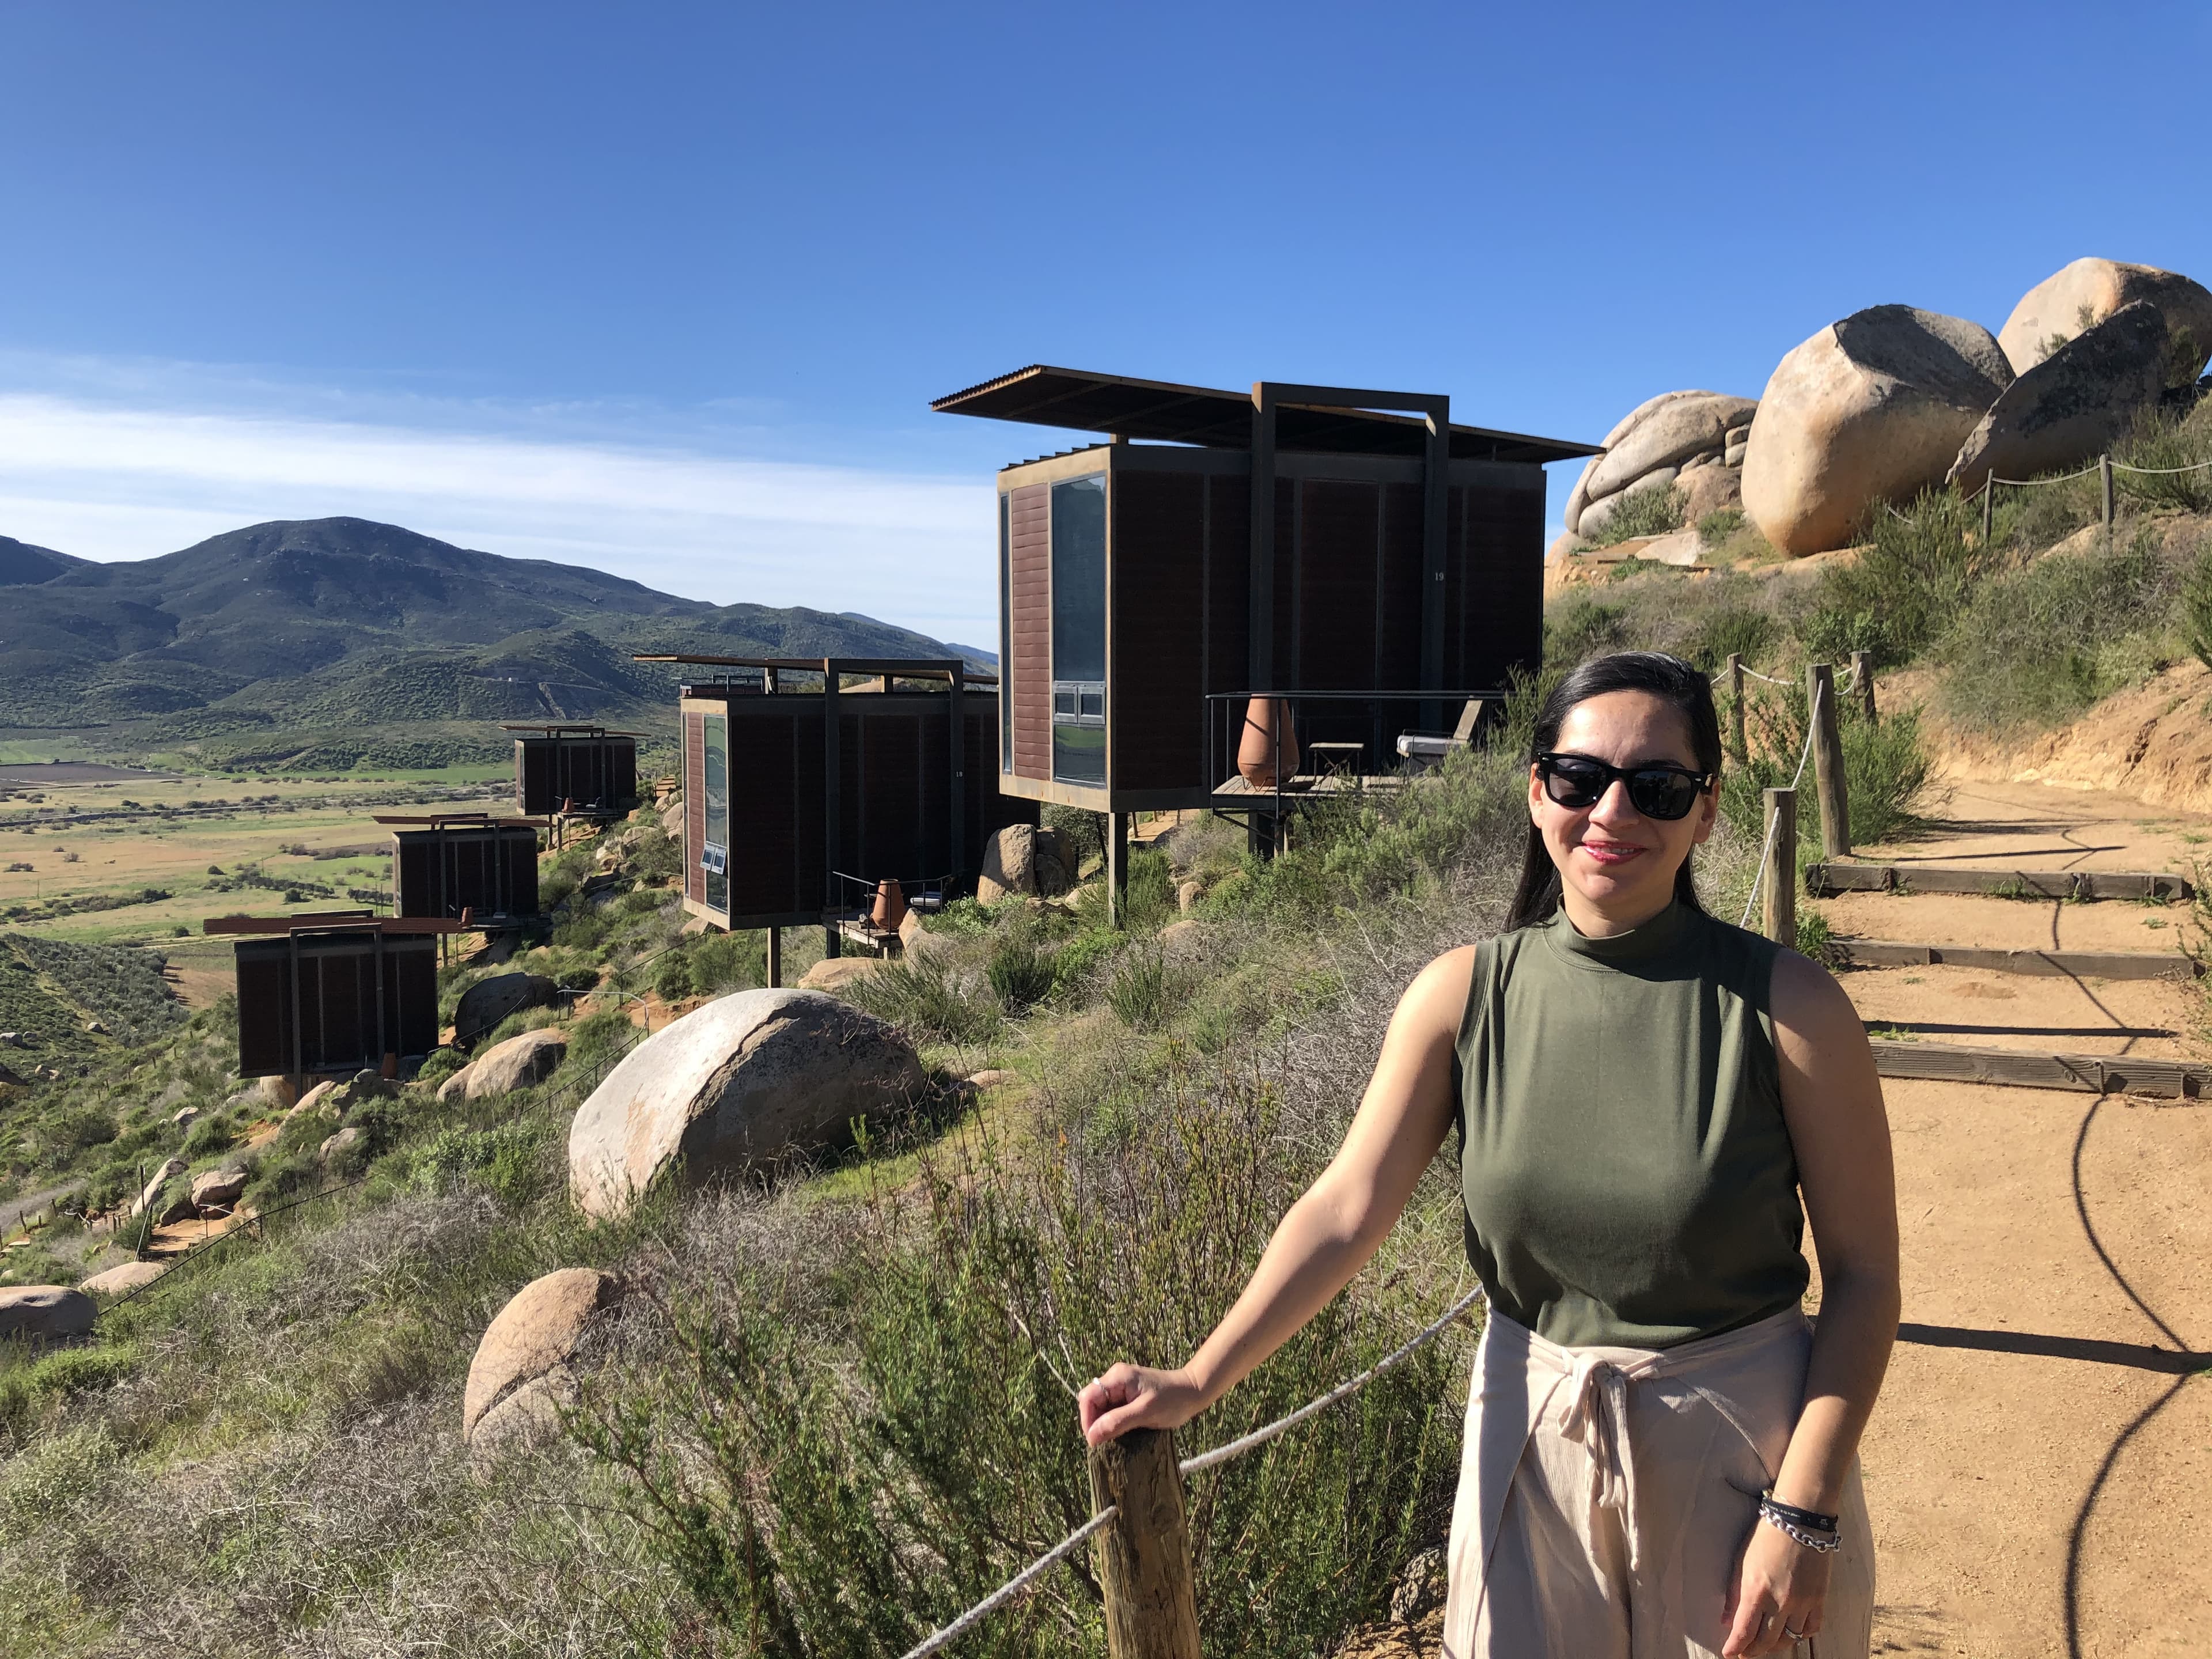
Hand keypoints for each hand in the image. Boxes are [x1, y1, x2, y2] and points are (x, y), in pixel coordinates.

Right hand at [1077, 1362, 1207, 1445]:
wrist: (1193, 1392)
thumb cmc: (1172, 1401)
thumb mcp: (1145, 1413)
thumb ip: (1117, 1422)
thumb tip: (1092, 1436)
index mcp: (1117, 1377)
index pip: (1088, 1397)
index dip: (1087, 1420)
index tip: (1095, 1441)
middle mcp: (1116, 1378)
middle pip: (1092, 1402)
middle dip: (1095, 1423)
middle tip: (1104, 1443)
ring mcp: (1122, 1386)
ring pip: (1101, 1408)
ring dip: (1104, 1424)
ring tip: (1114, 1439)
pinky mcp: (1128, 1395)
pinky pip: (1112, 1409)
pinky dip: (1113, 1422)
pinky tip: (1121, 1433)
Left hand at [1720, 1517, 1830, 1655]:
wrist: (1800, 1522)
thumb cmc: (1764, 1537)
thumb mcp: (1740, 1562)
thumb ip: (1733, 1593)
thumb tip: (1726, 1620)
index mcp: (1757, 1590)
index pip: (1745, 1631)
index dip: (1736, 1646)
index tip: (1729, 1654)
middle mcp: (1781, 1601)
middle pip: (1767, 1641)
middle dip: (1753, 1651)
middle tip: (1744, 1653)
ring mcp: (1803, 1602)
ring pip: (1789, 1639)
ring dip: (1775, 1646)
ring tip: (1765, 1645)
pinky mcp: (1819, 1599)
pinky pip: (1811, 1628)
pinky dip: (1799, 1635)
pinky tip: (1790, 1633)